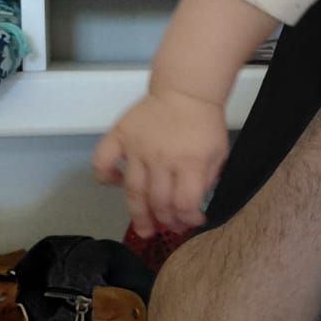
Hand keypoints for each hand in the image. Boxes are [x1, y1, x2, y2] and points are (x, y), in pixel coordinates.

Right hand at [92, 89, 228, 237]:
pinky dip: (104, 176)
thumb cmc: (204, 124)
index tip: (192, 222)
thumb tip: (192, 206)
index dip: (188, 219)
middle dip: (165, 221)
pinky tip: (114, 183)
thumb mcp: (218, 153)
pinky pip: (102, 160)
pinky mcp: (120, 135)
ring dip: (138, 214)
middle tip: (168, 229)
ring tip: (144, 229)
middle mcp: (161, 158)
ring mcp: (137, 147)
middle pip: (158, 201)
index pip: (184, 203)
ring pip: (133, 190)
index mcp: (190, 161)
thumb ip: (206, 180)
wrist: (187, 91)